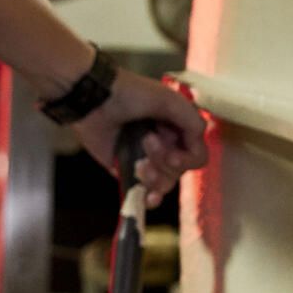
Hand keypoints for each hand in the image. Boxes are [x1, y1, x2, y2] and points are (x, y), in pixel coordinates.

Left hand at [74, 70, 212, 201]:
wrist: (95, 99)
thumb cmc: (131, 93)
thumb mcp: (169, 99)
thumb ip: (192, 121)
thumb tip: (197, 145)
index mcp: (177, 129)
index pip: (196, 155)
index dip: (187, 159)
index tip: (173, 155)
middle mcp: (165, 145)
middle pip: (179, 171)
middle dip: (165, 161)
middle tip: (147, 141)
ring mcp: (145, 159)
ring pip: (164, 183)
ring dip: (155, 177)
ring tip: (139, 164)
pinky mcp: (126, 170)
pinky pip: (143, 192)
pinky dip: (148, 198)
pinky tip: (147, 199)